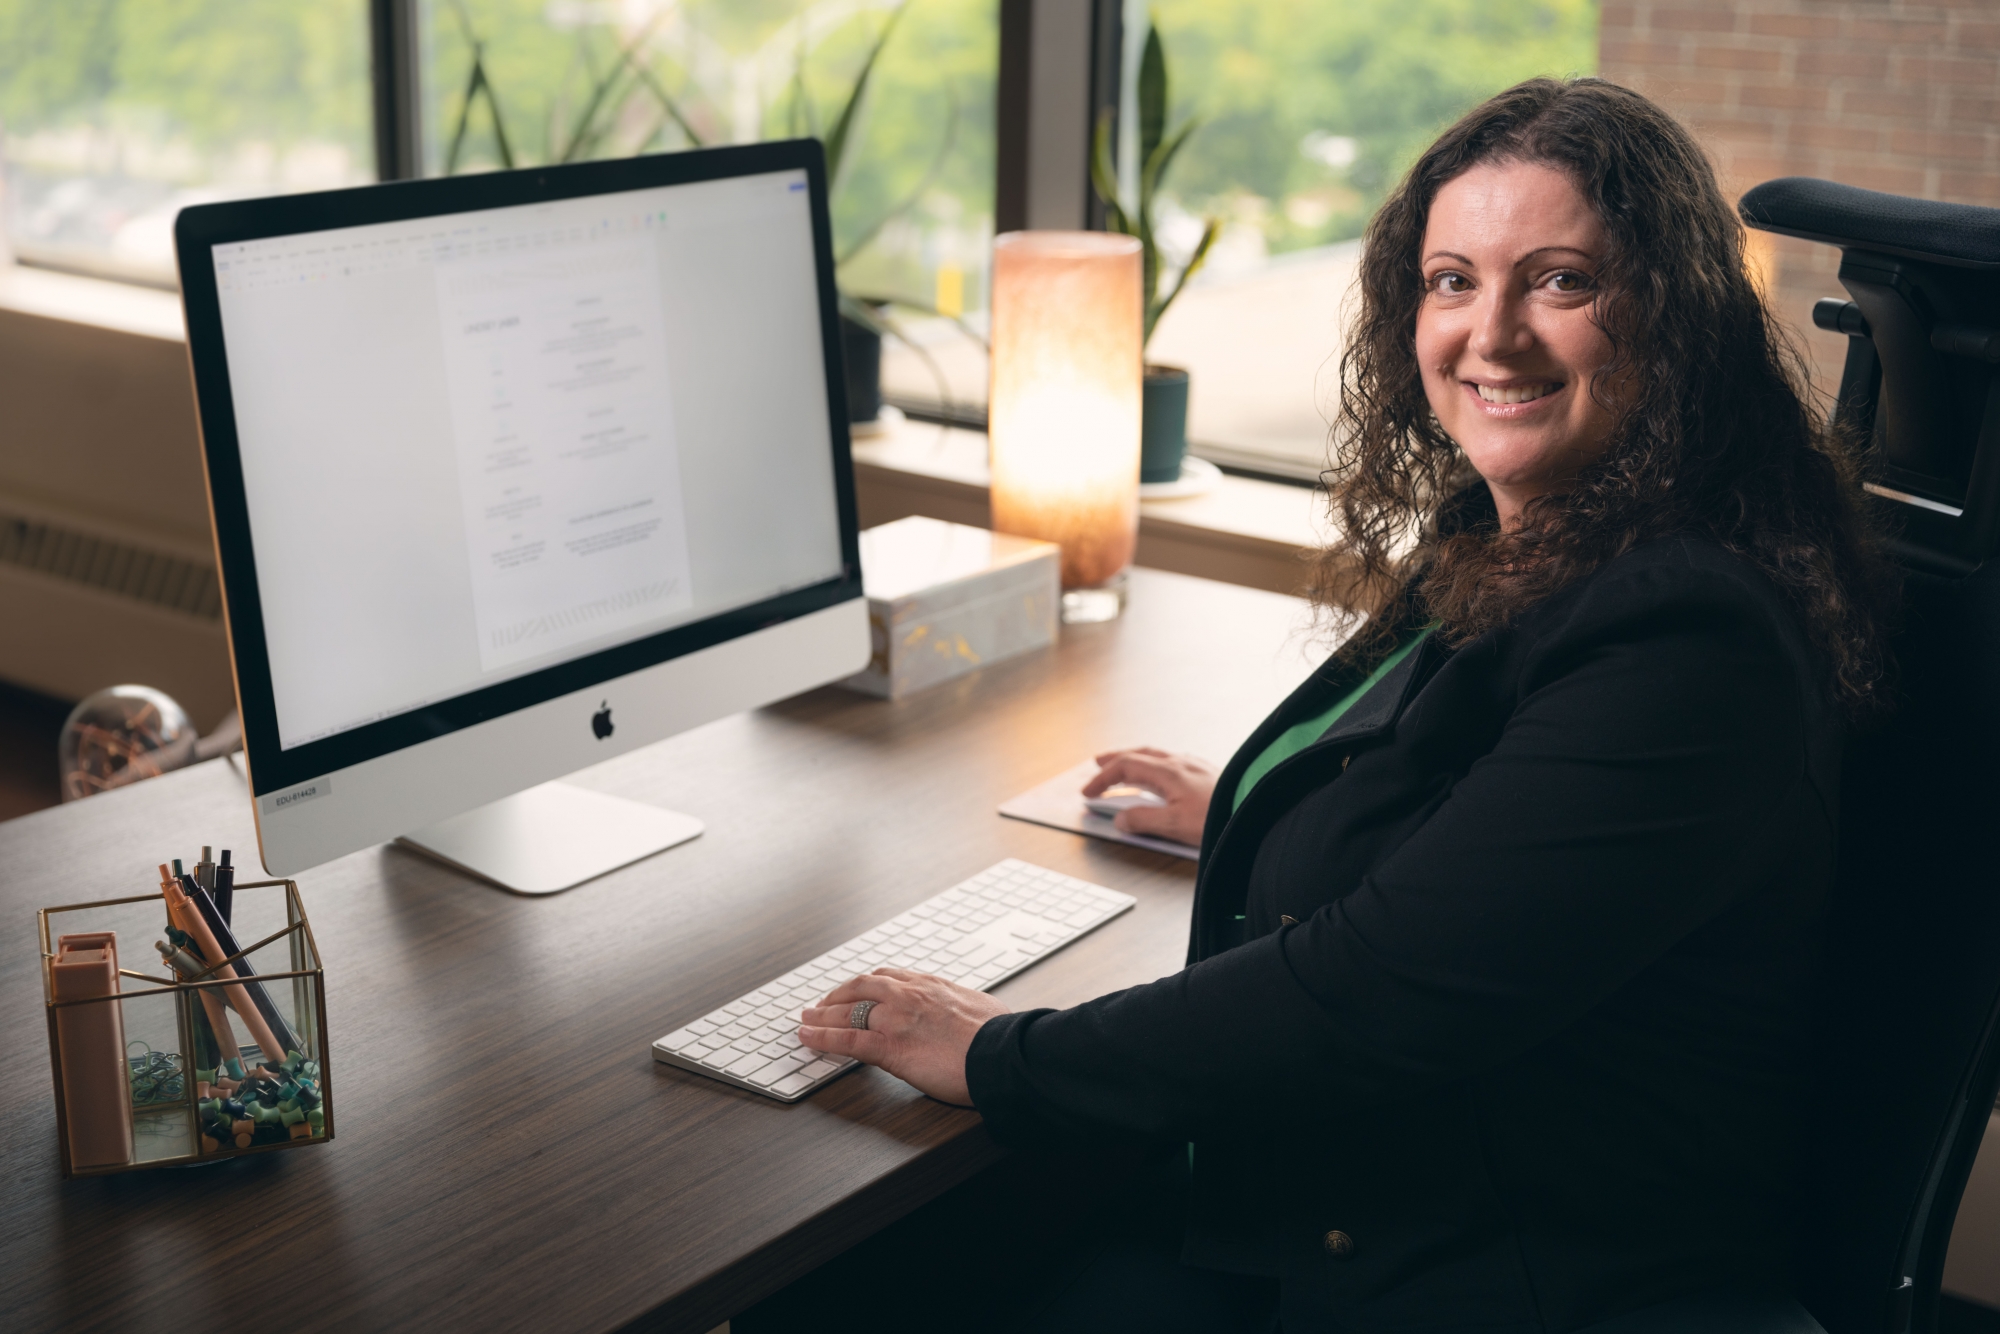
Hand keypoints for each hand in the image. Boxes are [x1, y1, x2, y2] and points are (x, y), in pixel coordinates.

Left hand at [799, 969, 1010, 1105]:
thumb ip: (963, 1009)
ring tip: (806, 1019)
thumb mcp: (981, 1009)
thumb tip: (971, 1017)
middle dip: (837, 995)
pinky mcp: (889, 1046)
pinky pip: (846, 1039)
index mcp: (932, 985)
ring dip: (821, 1015)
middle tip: (821, 1003)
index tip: (856, 989)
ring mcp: (896, 1019)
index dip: (865, 985)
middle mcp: (909, 995)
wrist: (1002, 1053)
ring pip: (847, 1011)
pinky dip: (822, 1037)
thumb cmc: (1000, 1037)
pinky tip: (806, 1038)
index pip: (888, 978)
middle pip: (861, 988)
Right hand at [1081, 747, 1217, 846]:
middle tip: (1097, 765)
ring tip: (1124, 768)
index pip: (1125, 766)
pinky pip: (1171, 762)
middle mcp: (1181, 763)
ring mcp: (1195, 766)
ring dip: (1135, 760)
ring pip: (1156, 756)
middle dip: (1115, 760)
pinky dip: (1154, 765)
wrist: (1254, 813)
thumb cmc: (1220, 818)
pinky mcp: (1206, 774)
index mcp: (1168, 771)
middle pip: (1139, 754)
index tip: (1088, 791)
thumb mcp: (1174, 826)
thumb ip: (1143, 820)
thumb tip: (1121, 818)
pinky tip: (1160, 776)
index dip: (1103, 778)